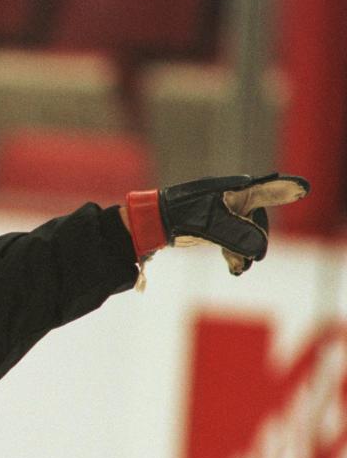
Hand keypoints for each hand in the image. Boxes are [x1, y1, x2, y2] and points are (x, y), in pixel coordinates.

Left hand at [125, 173, 309, 274]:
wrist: (153, 222)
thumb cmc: (181, 215)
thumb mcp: (210, 225)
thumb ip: (237, 235)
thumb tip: (259, 251)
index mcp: (235, 191)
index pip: (266, 189)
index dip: (284, 189)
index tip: (303, 188)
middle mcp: (232, 199)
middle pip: (257, 221)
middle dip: (257, 240)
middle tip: (253, 259)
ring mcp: (223, 213)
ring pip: (246, 234)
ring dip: (245, 251)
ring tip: (239, 268)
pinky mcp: (214, 225)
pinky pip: (233, 240)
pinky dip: (235, 254)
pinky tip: (234, 269)